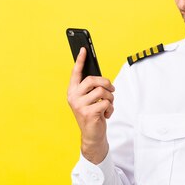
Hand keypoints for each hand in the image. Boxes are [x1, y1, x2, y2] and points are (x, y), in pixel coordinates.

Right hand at [67, 47, 114, 163]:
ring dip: (110, 98)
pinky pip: (106, 103)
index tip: (84, 49)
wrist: (92, 135)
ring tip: (108, 105)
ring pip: (102, 91)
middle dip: (106, 83)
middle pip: (92, 80)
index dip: (80, 60)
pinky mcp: (88, 113)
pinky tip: (106, 114)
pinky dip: (110, 108)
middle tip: (111, 89)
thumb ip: (92, 89)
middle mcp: (73, 97)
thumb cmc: (93, 115)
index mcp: (72, 92)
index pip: (76, 73)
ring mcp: (79, 105)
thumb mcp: (90, 100)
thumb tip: (100, 78)